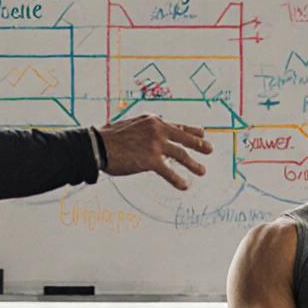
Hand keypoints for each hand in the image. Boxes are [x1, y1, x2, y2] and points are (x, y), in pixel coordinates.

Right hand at [96, 114, 212, 189]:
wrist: (98, 145)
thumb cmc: (109, 137)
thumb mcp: (131, 125)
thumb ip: (144, 130)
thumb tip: (152, 138)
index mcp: (153, 121)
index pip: (177, 126)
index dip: (191, 131)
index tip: (202, 133)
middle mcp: (157, 130)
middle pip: (184, 138)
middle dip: (199, 144)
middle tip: (209, 149)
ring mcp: (156, 145)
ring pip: (181, 155)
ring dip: (193, 164)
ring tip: (202, 171)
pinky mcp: (151, 160)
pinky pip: (169, 171)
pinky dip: (177, 179)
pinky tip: (184, 186)